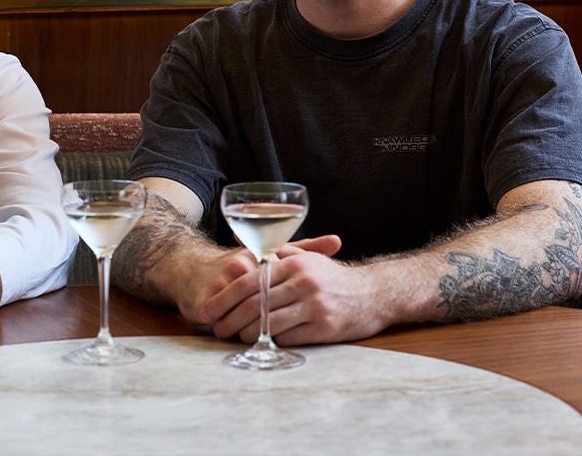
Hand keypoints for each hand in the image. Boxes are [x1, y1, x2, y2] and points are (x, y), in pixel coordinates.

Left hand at [195, 235, 397, 344]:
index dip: (224, 298)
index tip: (208, 310)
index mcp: (294, 264)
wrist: (373, 294)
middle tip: (215, 329)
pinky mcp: (325, 327)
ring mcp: (315, 306)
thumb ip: (273, 251)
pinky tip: (259, 342)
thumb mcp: (304, 258)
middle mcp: (303, 282)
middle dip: (229, 319)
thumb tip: (239, 239)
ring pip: (269, 323)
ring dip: (246, 333)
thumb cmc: (331, 277)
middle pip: (255, 304)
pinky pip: (288, 337)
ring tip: (234, 337)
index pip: (249, 281)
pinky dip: (270, 341)